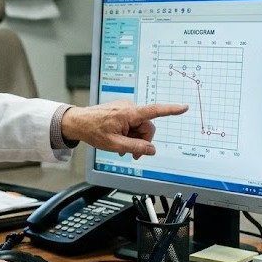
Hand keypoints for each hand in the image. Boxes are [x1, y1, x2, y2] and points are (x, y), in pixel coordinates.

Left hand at [61, 99, 187, 158]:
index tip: (184, 108)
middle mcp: (129, 107)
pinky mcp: (122, 110)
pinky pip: (133, 123)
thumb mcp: (114, 144)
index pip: (154, 111)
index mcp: (128, 113)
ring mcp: (126, 108)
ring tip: (121, 147)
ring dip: (134, 138)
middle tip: (132, 154)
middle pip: (147, 126)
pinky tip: (120, 139)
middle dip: (142, 141)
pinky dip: (129, 133)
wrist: (78, 122)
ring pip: (140, 127)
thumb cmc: (93, 131)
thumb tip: (151, 150)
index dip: (171, 110)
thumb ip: (135, 147)